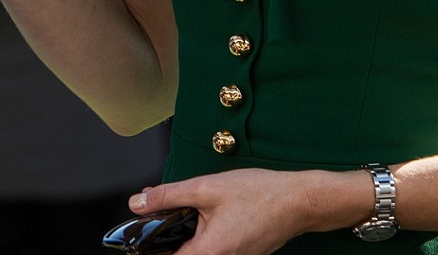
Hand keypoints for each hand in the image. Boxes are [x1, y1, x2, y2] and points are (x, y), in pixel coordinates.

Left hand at [128, 167, 372, 254]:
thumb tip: (137, 203)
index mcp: (209, 253)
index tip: (137, 233)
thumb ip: (168, 196)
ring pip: (197, 252)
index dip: (148, 247)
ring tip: (185, 209)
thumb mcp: (205, 187)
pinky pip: (213, 249)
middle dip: (167, 237)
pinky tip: (205, 214)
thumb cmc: (259, 194)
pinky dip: (202, 235)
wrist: (300, 200)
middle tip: (159, 213)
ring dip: (185, 234)